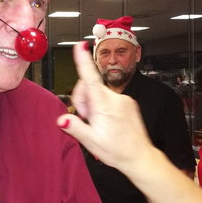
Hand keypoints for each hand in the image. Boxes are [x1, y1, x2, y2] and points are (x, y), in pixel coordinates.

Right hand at [57, 43, 153, 175]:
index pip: (90, 78)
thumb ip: (75, 127)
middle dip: (83, 100)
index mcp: (104, 105)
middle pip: (89, 87)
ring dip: (93, 105)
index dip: (83, 61)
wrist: (140, 157)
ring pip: (98, 93)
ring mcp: (124, 99)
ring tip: (98, 124)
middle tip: (86, 120)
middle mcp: (115, 98)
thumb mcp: (91, 142)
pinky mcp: (128, 102)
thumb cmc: (116, 150)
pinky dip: (102, 106)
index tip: (80, 45)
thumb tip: (61, 119)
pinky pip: (108, 97)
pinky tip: (106, 122)